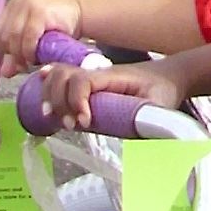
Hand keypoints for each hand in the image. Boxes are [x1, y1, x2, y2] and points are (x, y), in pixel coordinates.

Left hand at [0, 0, 82, 73]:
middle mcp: (17, 4)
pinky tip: (37, 56)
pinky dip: (30, 50)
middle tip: (25, 64)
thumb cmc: (58, 27)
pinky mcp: (40, 12)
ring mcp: (28, 6)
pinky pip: (28, 36)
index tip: (16, 59)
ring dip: (21, 54)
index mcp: (11, 9)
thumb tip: (5, 73)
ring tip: (32, 61)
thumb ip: (18, 54)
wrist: (81, 14)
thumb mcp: (34, 40)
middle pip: (3, 36)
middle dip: (12, 54)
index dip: (3, 50)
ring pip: (13, 36)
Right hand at [37, 54, 189, 130]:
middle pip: (64, 76)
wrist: (169, 75)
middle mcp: (97, 73)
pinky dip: (49, 87)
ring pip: (59, 75)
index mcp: (113, 76)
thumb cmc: (164, 90)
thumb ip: (151, 120)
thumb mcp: (161, 105)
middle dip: (59, 100)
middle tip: (69, 125)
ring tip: (52, 117)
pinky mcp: (89, 85)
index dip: (77, 101)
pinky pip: (63, 80)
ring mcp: (91, 77)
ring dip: (50, 95)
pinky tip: (42, 95)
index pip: (83, 81)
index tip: (84, 122)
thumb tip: (141, 137)